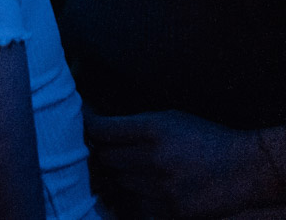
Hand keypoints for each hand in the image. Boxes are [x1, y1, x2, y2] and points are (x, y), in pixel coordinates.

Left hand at [85, 108, 274, 216]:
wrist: (244, 169)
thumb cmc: (203, 138)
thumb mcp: (168, 119)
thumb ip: (133, 125)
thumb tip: (98, 128)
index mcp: (154, 129)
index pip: (102, 130)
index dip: (89, 128)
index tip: (86, 126)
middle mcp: (155, 158)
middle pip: (106, 158)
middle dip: (102, 153)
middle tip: (103, 149)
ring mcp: (162, 188)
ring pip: (117, 183)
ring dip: (116, 175)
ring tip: (123, 168)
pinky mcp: (169, 211)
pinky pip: (133, 204)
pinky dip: (131, 195)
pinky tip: (138, 186)